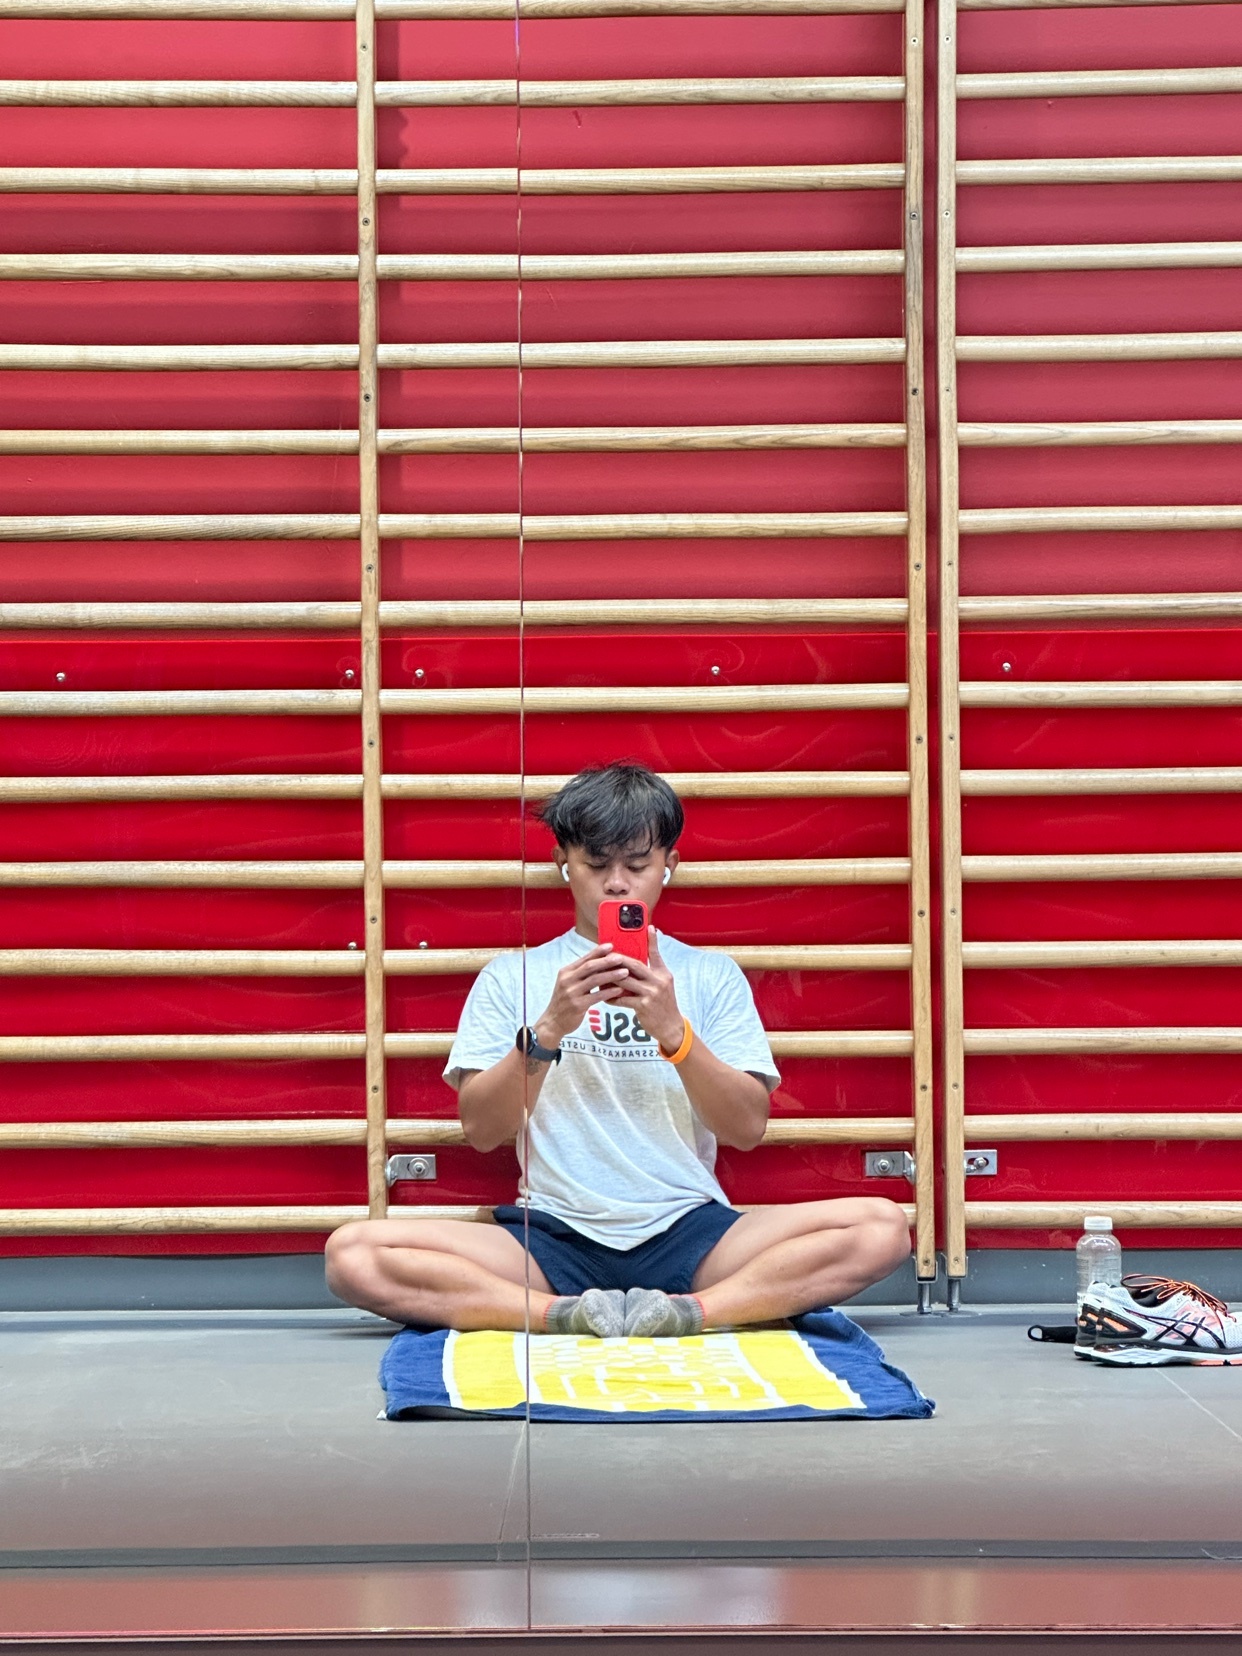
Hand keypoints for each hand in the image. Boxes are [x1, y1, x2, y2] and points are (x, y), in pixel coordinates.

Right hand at [535, 944, 630, 1046]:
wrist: (553, 1022)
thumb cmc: (565, 1002)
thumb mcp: (569, 984)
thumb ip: (581, 974)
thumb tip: (600, 962)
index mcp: (566, 972)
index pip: (584, 959)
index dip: (598, 952)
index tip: (611, 945)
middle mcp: (567, 980)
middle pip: (590, 967)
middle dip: (607, 961)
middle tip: (621, 958)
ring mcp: (571, 993)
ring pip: (595, 980)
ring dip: (611, 975)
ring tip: (625, 972)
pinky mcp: (577, 1005)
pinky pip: (596, 996)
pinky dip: (609, 992)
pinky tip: (619, 990)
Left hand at [610, 929, 683, 1053]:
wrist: (671, 1026)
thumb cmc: (663, 1004)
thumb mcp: (663, 985)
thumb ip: (651, 973)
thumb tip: (633, 964)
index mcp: (663, 974)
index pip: (656, 953)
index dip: (653, 940)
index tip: (649, 926)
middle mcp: (659, 981)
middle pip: (634, 965)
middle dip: (618, 959)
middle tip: (605, 955)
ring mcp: (651, 993)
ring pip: (625, 981)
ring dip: (610, 978)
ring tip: (599, 976)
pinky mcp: (643, 1006)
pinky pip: (622, 999)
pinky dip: (612, 997)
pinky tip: (604, 996)